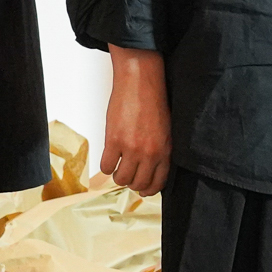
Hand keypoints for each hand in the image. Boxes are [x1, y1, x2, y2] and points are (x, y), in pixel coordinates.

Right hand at [102, 45, 170, 195]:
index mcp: (165, 150)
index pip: (158, 182)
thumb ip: (160, 150)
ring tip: (117, 167)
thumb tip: (151, 168)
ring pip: (121, 179)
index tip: (143, 189)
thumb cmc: (153, 100)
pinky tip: (109, 157)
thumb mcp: (165, 130)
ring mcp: (131, 148)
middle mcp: (149, 153)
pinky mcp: (114, 141)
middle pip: (138, 183)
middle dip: (132, 183)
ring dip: (118, 176)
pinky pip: (106, 166)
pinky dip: (106, 166)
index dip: (149, 189)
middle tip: (127, 175)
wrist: (140, 81)